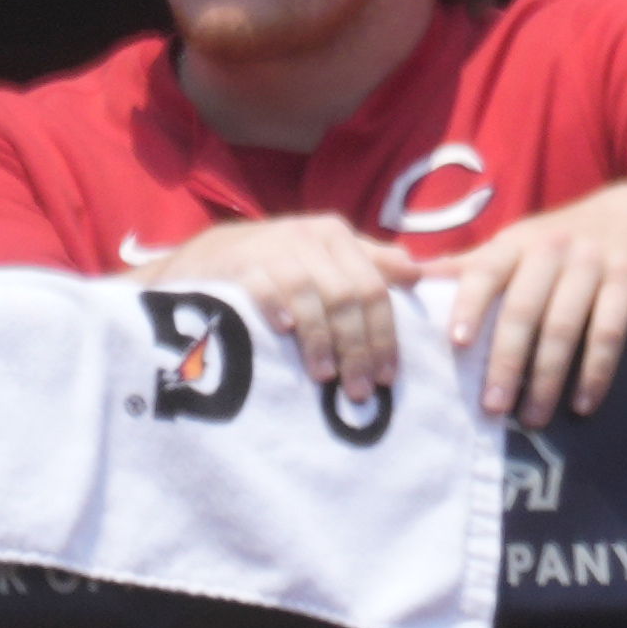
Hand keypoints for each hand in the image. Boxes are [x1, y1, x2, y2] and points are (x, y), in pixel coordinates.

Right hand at [145, 209, 427, 401]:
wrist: (208, 256)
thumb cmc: (278, 265)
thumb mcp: (325, 258)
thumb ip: (370, 263)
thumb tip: (417, 273)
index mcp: (337, 237)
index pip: (374, 289)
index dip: (384, 335)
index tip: (387, 378)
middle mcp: (309, 237)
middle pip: (346, 295)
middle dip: (357, 346)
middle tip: (359, 390)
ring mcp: (272, 246)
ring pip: (309, 292)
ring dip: (320, 337)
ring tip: (325, 376)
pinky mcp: (237, 260)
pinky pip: (262, 283)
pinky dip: (276, 306)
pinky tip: (285, 331)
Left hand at [425, 178, 626, 426]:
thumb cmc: (561, 240)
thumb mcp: (516, 243)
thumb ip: (470, 265)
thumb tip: (407, 278)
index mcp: (516, 242)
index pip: (486, 271)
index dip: (470, 305)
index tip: (457, 344)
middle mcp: (553, 248)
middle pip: (525, 309)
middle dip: (507, 361)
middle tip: (492, 407)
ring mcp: (592, 263)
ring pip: (566, 326)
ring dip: (548, 377)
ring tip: (533, 418)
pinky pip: (610, 332)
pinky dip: (596, 372)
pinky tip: (583, 404)